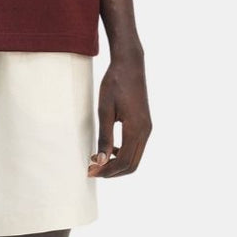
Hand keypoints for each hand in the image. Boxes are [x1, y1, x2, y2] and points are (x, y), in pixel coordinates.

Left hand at [87, 52, 151, 177]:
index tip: (89, 171)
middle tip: (93, 170)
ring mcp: (147, 128)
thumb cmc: (115, 83)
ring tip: (98, 160)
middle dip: (112, 172)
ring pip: (135, 158)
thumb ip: (104, 136)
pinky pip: (136, 147)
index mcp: (136, 129)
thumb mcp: (105, 109)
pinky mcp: (145, 124)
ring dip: (118, 164)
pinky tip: (110, 148)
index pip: (123, 162)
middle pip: (131, 165)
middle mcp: (145, 132)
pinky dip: (124, 154)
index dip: (106, 170)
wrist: (130, 64)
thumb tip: (100, 161)